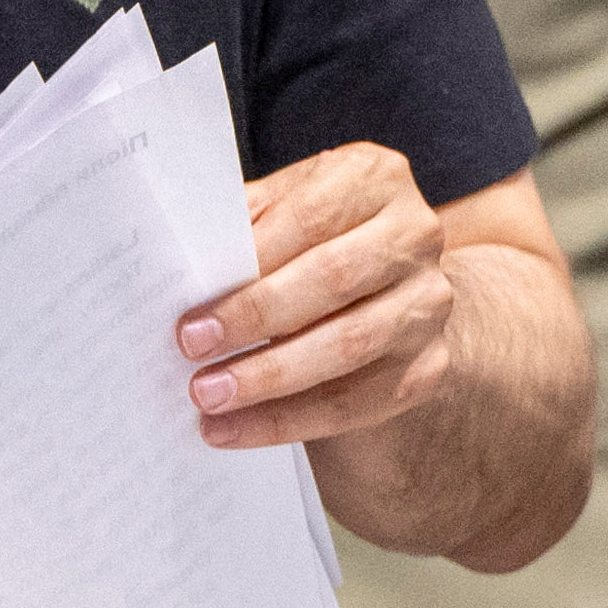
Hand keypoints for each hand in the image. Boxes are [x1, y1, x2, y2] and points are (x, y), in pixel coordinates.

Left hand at [183, 143, 461, 453]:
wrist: (390, 284)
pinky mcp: (427, 366)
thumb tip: (179, 262)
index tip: (196, 301)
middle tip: (192, 349)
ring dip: (269, 378)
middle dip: (255, 318)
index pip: (309, 218)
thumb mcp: (285, 206)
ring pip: (347, 346)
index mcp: (376, 178)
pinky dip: (290, 420)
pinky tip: (239, 429)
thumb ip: (244, 224)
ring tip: (209, 397)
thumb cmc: (316, 237)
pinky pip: (356, 403)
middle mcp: (416, 235)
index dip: (250, 262)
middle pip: (332, 279)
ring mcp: (428, 303)